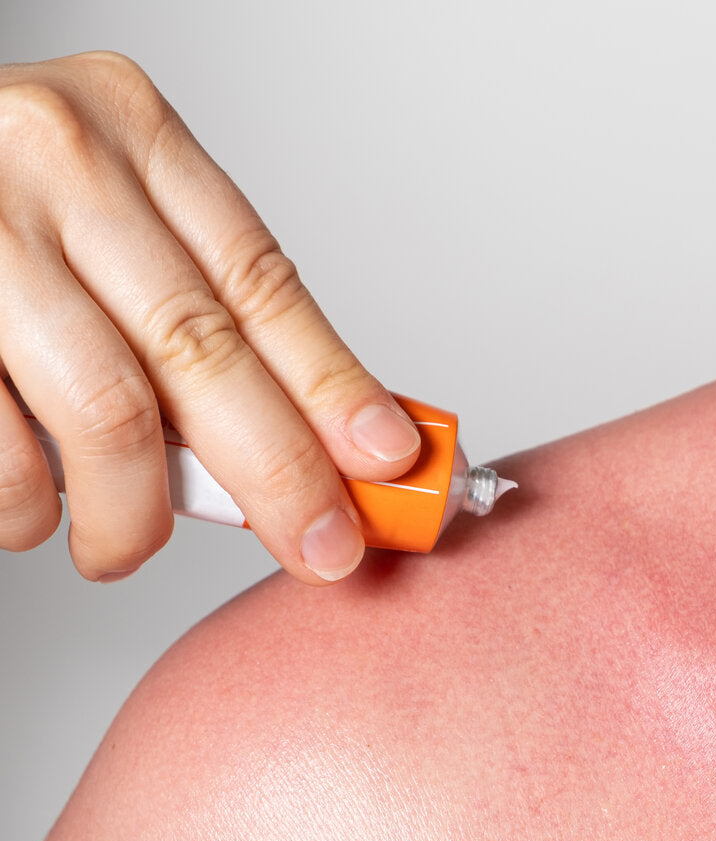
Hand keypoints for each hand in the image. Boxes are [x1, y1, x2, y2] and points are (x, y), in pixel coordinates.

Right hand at [0, 51, 421, 583]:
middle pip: (201, 351)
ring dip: (136, 514)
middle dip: (278, 473)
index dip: (333, 383)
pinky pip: (1, 449)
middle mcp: (51, 161)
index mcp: (128, 128)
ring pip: (104, 414)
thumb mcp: (112, 211)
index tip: (388, 460)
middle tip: (320, 547)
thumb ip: (202, 304)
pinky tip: (38, 509)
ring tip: (127, 545)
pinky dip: (29, 507)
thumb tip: (330, 435)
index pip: (260, 280)